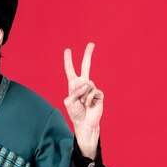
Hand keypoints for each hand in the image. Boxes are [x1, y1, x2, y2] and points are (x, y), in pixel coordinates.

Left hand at [63, 42, 103, 157]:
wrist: (84, 122)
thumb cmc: (75, 113)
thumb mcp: (69, 101)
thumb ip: (75, 91)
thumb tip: (87, 83)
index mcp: (73, 85)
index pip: (70, 70)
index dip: (68, 60)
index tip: (67, 50)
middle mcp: (83, 84)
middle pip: (85, 66)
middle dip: (88, 54)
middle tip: (91, 43)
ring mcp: (91, 88)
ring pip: (88, 84)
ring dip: (83, 95)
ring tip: (82, 103)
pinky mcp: (99, 94)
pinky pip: (94, 91)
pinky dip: (89, 98)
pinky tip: (89, 105)